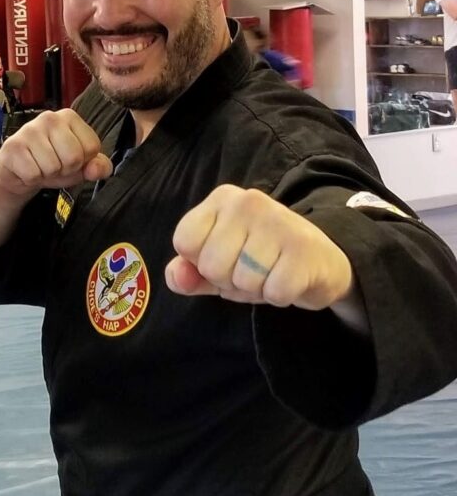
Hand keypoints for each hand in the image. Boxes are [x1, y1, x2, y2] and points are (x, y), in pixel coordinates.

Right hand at [0, 109, 111, 205]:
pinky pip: (33, 174)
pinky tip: (27, 169)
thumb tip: (96, 170)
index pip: (91, 147)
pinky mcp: (13, 146)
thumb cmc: (51, 163)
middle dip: (64, 170)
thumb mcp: (80, 166)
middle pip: (73, 157)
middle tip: (53, 165)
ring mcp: (29, 130)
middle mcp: (50, 118)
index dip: (82, 162)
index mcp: (70, 117)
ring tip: (39, 166)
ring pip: (52, 167)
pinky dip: (31, 179)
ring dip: (46, 175)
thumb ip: (98, 167)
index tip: (68, 159)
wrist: (18, 172)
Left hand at [165, 185, 354, 310]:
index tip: (224, 257)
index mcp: (221, 199)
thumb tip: (177, 275)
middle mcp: (248, 201)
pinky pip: (273, 292)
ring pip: (242, 281)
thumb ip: (186, 274)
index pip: (184, 242)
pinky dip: (280, 296)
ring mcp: (279, 220)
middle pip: (211, 266)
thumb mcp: (215, 267)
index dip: (199, 263)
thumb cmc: (258, 262)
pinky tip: (289, 279)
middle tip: (252, 269)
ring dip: (256, 289)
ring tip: (271, 272)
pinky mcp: (304, 247)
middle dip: (229, 280)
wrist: (319, 262)